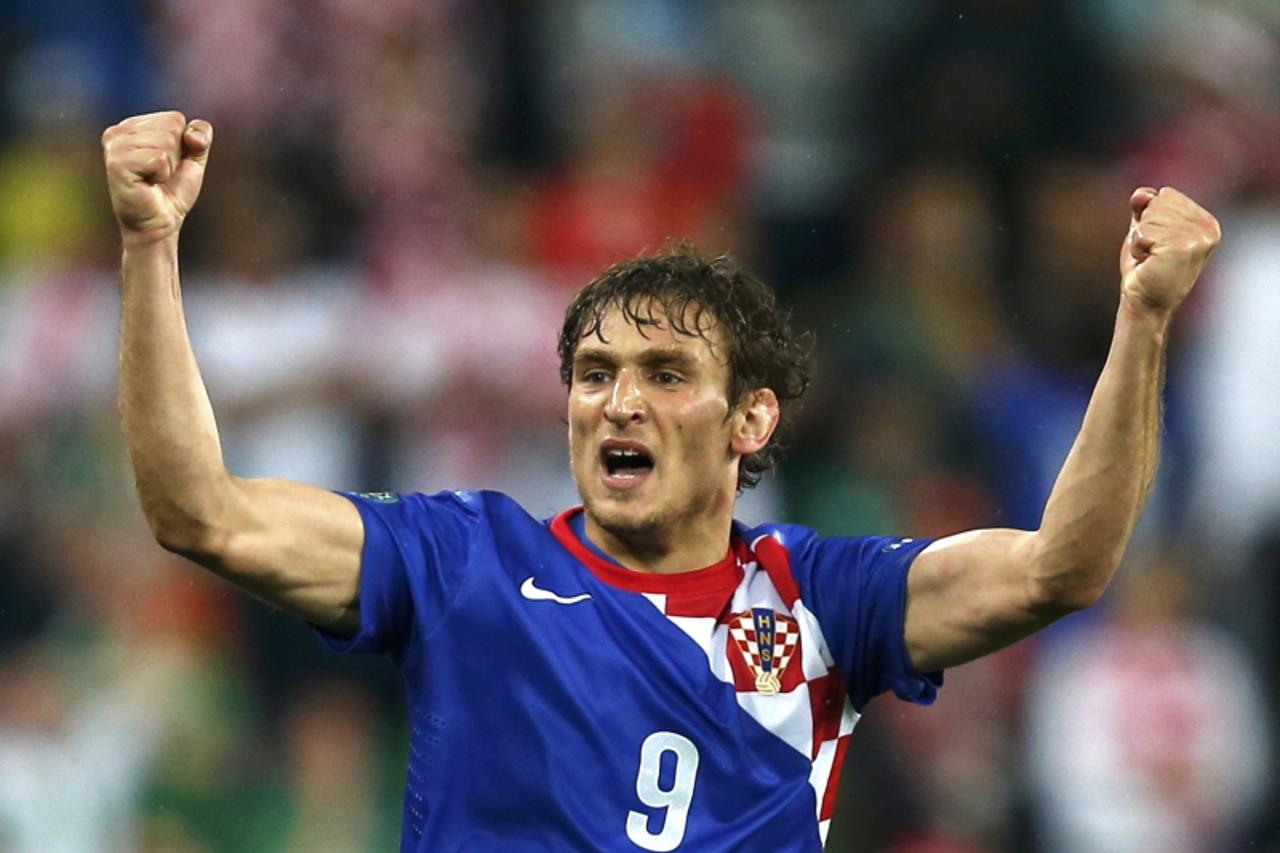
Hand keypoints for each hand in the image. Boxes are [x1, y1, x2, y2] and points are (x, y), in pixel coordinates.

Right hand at [102, 111, 212, 246]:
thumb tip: (192, 135)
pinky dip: (162, 174)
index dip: (182, 145)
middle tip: (160, 175)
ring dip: (169, 166)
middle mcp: (118, 132)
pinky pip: (159, 158)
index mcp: (131, 126)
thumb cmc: (172, 191)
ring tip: (153, 180)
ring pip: (166, 141)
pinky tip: (148, 184)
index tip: (167, 164)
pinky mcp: (117, 163)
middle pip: (172, 127)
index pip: (175, 119)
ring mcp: (114, 147)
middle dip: (176, 156)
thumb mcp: (193, 159)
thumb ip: (201, 137)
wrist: (161, 223)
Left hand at [1120, 186, 1220, 315]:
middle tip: (1152, 252)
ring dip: (1141, 239)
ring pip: (1150, 216)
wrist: (1145, 303)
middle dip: (1145, 227)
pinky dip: (1137, 247)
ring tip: (1151, 258)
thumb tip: (1141, 194)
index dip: (1150, 218)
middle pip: (1159, 201)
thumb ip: (1146, 208)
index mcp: (1206, 222)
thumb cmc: (1146, 268)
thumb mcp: (1145, 230)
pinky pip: (1143, 231)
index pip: (1166, 194)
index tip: (1157, 243)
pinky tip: (1148, 262)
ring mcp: (1198, 238)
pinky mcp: (1182, 248)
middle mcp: (1208, 228)